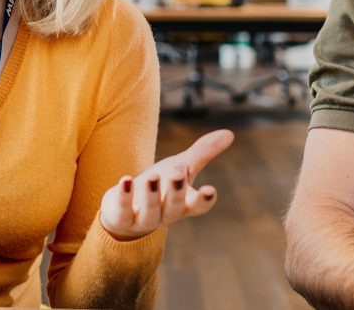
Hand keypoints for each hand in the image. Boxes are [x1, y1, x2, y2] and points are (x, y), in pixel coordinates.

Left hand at [98, 129, 232, 240]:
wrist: (127, 209)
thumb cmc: (160, 186)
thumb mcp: (181, 167)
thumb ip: (203, 153)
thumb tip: (230, 133)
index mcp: (184, 203)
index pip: (198, 205)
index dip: (204, 200)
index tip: (210, 190)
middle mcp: (166, 214)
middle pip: (175, 207)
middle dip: (176, 193)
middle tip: (177, 174)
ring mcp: (144, 219)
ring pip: (151, 212)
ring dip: (152, 195)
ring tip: (153, 176)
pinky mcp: (123, 219)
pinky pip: (124, 212)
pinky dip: (125, 196)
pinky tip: (126, 179)